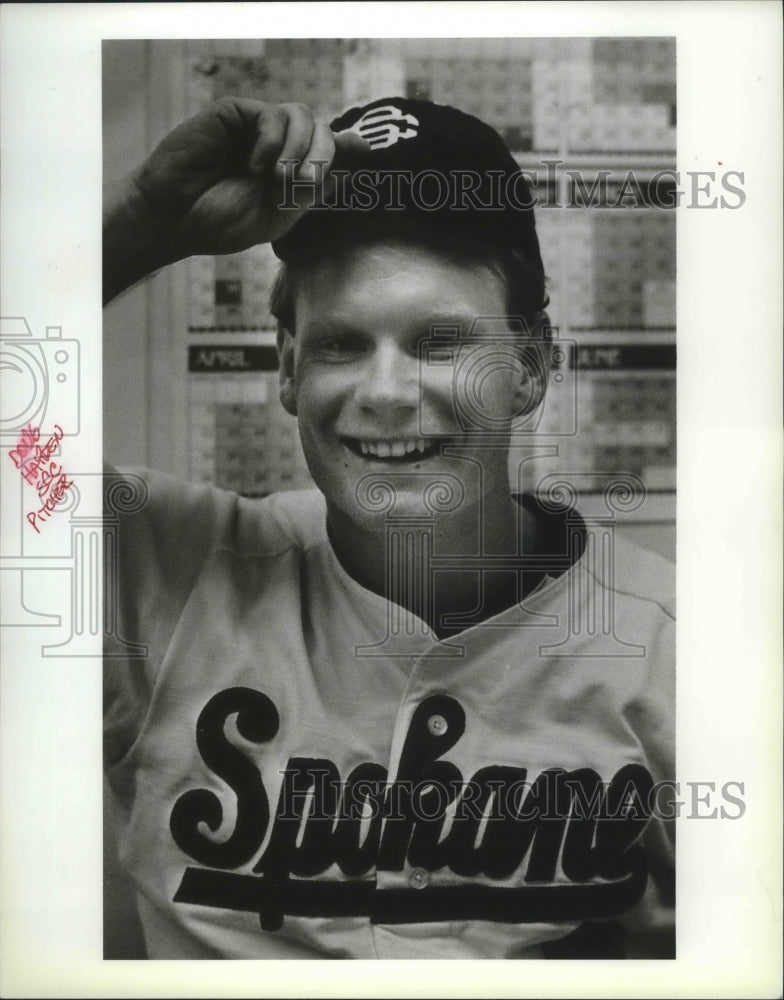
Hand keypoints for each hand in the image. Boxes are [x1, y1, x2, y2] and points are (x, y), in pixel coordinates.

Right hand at [104, 98, 367, 300]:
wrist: (176, 217)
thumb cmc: (221, 222)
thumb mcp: (278, 217)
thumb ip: (311, 192)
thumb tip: (345, 173)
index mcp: (293, 172)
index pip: (331, 151)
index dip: (352, 147)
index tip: (371, 152)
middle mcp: (280, 146)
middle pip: (323, 131)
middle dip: (325, 155)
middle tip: (307, 181)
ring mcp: (258, 129)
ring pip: (303, 116)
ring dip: (299, 149)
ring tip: (277, 179)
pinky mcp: (237, 114)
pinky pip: (272, 114)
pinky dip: (271, 141)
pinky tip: (255, 166)